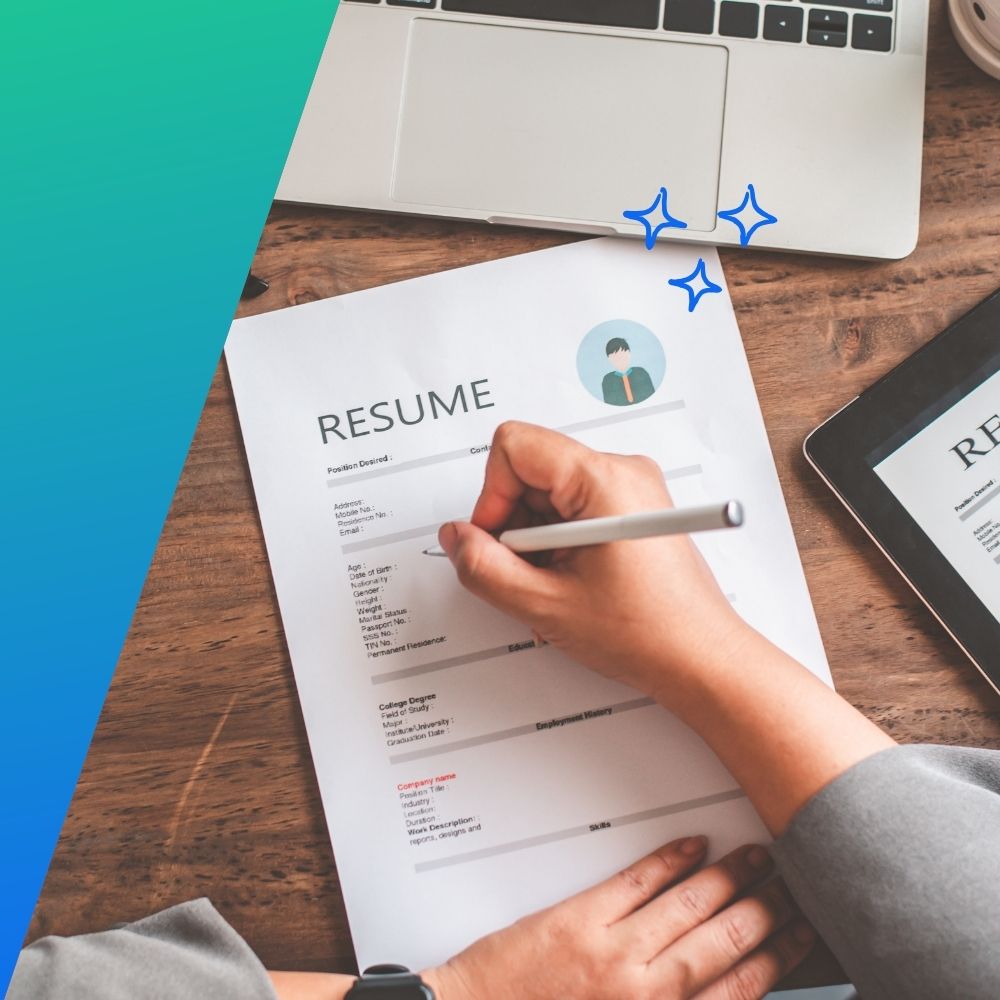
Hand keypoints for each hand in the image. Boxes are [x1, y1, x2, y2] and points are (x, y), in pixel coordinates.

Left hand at [423, 836, 814, 999]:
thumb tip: (715, 990)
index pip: (738, 990)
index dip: (776, 957)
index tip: (800, 935)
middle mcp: (642, 989)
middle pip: (721, 942)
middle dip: (764, 911)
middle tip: (791, 887)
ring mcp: (611, 950)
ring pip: (686, 906)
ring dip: (727, 879)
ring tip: (755, 858)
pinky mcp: (579, 918)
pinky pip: (635, 881)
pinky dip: (668, 861)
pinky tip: (692, 846)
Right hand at [438, 422, 749, 703]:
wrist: (702, 660)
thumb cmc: (648, 633)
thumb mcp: (545, 604)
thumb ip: (484, 567)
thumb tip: (455, 537)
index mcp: (604, 479)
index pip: (515, 446)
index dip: (491, 496)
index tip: (496, 542)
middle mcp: (621, 471)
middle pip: (530, 471)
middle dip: (513, 526)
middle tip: (529, 574)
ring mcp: (629, 490)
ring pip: (547, 495)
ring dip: (535, 543)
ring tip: (556, 586)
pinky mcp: (631, 510)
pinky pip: (570, 510)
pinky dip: (555, 546)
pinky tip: (570, 583)